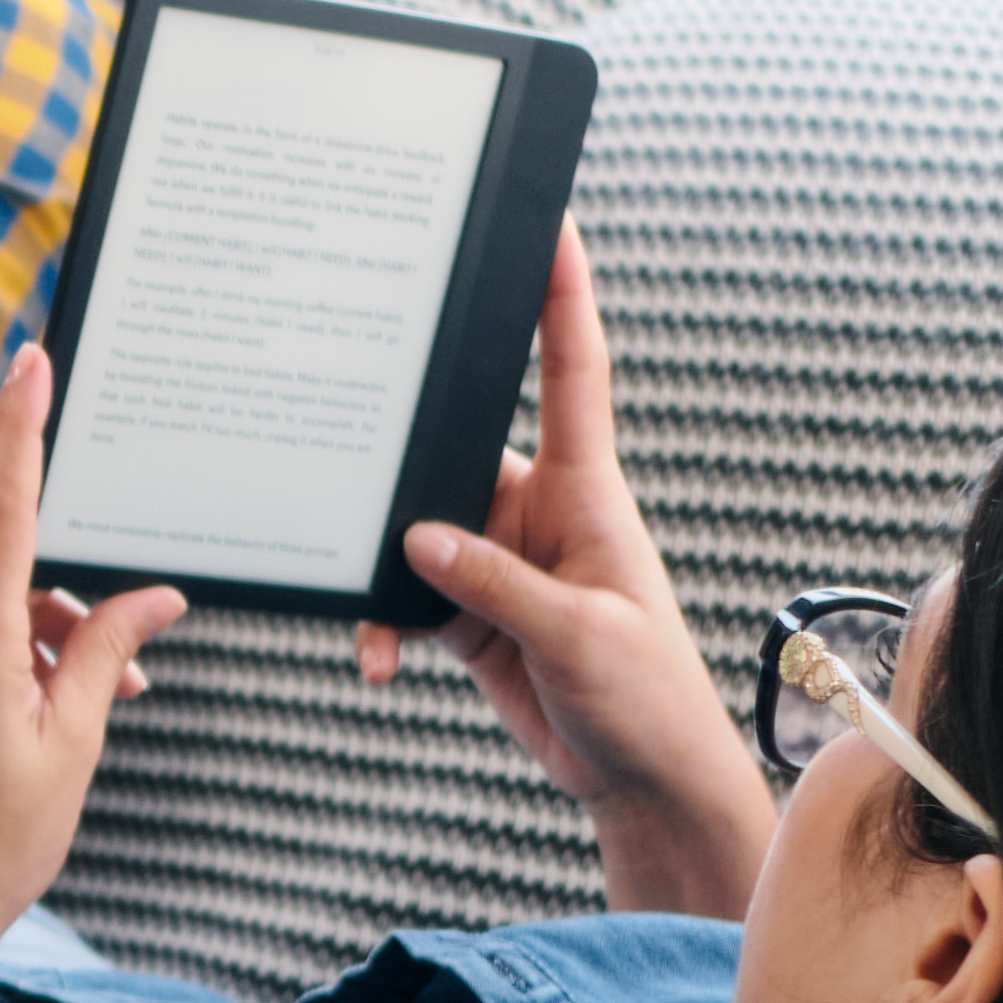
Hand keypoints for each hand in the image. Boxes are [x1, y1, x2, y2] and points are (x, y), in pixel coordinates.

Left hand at [0, 347, 180, 975]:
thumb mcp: (73, 743)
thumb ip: (106, 652)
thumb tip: (155, 597)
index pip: (5, 509)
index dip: (21, 429)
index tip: (30, 362)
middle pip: (14, 577)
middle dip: (72, 618)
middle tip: (127, 682)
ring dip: (36, 645)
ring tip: (74, 720)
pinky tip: (21, 719)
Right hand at [353, 216, 774, 917]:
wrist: (641, 779)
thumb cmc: (645, 698)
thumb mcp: (580, 637)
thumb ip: (497, 584)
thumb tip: (420, 541)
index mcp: (585, 494)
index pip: (572, 371)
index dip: (561, 295)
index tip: (551, 222)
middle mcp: (538, 513)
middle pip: (458, 452)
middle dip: (405, 464)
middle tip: (357, 467)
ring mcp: (500, 561)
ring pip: (418, 530)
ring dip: (388, 571)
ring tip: (376, 621)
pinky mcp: (473, 612)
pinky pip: (409, 597)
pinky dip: (385, 627)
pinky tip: (379, 665)